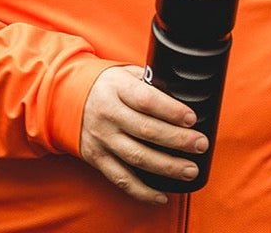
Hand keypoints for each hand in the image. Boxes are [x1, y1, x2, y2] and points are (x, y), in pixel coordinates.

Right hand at [80, 65, 208, 203]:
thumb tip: (182, 92)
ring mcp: (102, 137)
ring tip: (190, 170)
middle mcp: (108, 113)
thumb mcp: (126, 74)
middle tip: (200, 144)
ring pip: (136, 157)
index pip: (147, 100)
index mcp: (117, 88)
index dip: (171, 110)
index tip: (191, 118)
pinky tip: (162, 195)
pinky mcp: (97, 158)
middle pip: (146, 130)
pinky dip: (142, 191)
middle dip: (177, 140)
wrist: (70, 98)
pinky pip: (121, 179)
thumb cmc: (109, 86)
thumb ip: (149, 83)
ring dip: (166, 166)